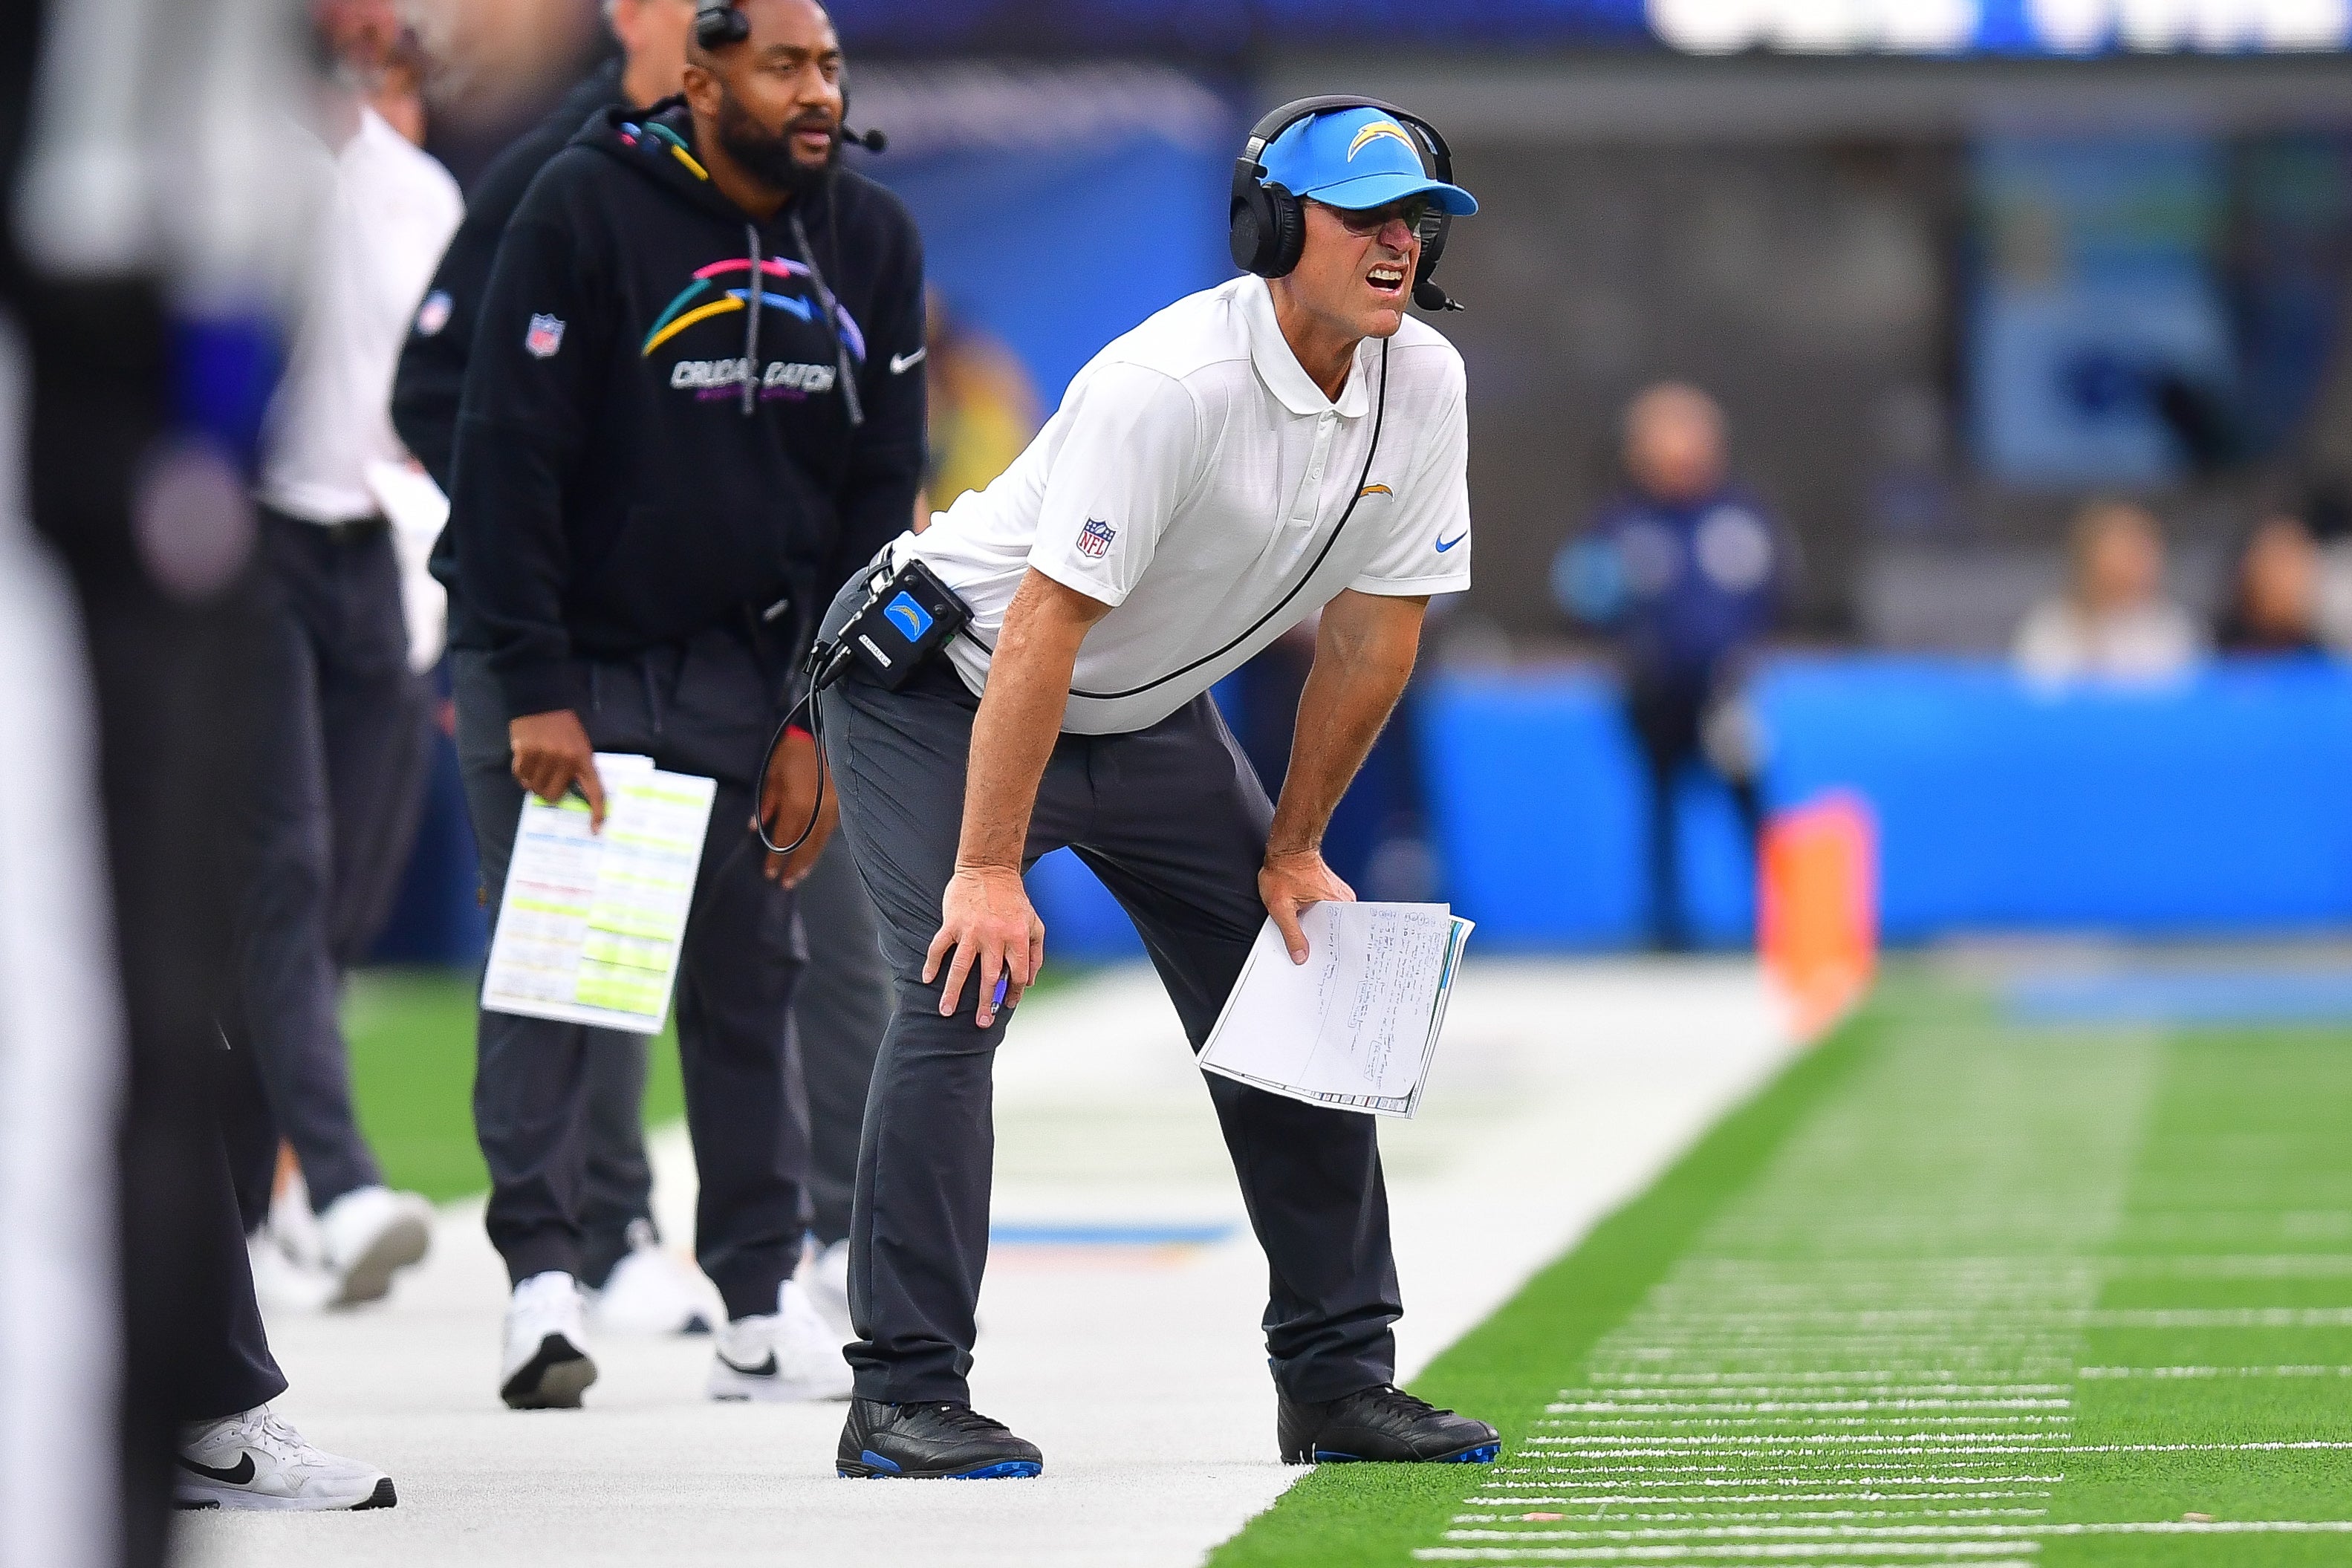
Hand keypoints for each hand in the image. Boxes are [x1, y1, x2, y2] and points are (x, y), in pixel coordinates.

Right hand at [509, 709, 604, 830]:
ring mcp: (544, 756)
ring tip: (536, 763)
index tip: (596, 828)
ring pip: (534, 787)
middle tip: (546, 778)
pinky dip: (521, 772)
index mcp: (583, 757)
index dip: (597, 811)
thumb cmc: (562, 725)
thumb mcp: (579, 743)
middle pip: (554, 795)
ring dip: (533, 780)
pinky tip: (525, 757)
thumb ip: (576, 767)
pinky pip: (520, 776)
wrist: (541, 701)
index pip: (594, 790)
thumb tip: (564, 794)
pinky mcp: (525, 752)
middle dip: (548, 791)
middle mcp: (565, 759)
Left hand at [757, 726, 836, 887]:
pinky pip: (830, 830)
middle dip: (795, 866)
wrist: (819, 730)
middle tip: (786, 883)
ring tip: (800, 875)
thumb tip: (755, 827)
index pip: (785, 839)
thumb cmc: (791, 751)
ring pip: (821, 841)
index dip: (776, 858)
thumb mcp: (771, 775)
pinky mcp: (841, 804)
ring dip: (810, 860)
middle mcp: (817, 811)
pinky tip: (815, 852)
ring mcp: (833, 808)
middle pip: (806, 846)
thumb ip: (766, 804)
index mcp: (797, 804)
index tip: (769, 873)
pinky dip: (821, 844)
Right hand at [924, 864, 1044, 1027]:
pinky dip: (932, 964)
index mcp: (1017, 938)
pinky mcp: (952, 923)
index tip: (1007, 1005)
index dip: (1015, 992)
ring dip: (953, 992)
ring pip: (961, 968)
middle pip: (991, 977)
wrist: (989, 869)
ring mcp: (971, 931)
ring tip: (946, 1011)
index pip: (1018, 974)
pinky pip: (939, 947)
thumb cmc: (1014, 899)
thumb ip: (1035, 953)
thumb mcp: (1034, 923)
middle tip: (982, 1023)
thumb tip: (1029, 980)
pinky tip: (927, 979)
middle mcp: (995, 937)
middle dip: (986, 1003)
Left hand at [1259, 847, 1355, 963]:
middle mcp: (1343, 900)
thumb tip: (1301, 955)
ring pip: (1332, 923)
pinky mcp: (1332, 893)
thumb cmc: (1284, 870)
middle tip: (1316, 958)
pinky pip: (1329, 913)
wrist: (1287, 849)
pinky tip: (1310, 927)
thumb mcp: (1281, 907)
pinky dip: (1319, 921)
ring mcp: (1339, 895)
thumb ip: (1292, 934)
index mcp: (1336, 903)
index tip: (1327, 964)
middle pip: (1336, 931)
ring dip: (1321, 932)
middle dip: (1326, 944)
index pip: (1342, 935)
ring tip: (1311, 943)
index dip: (1333, 952)